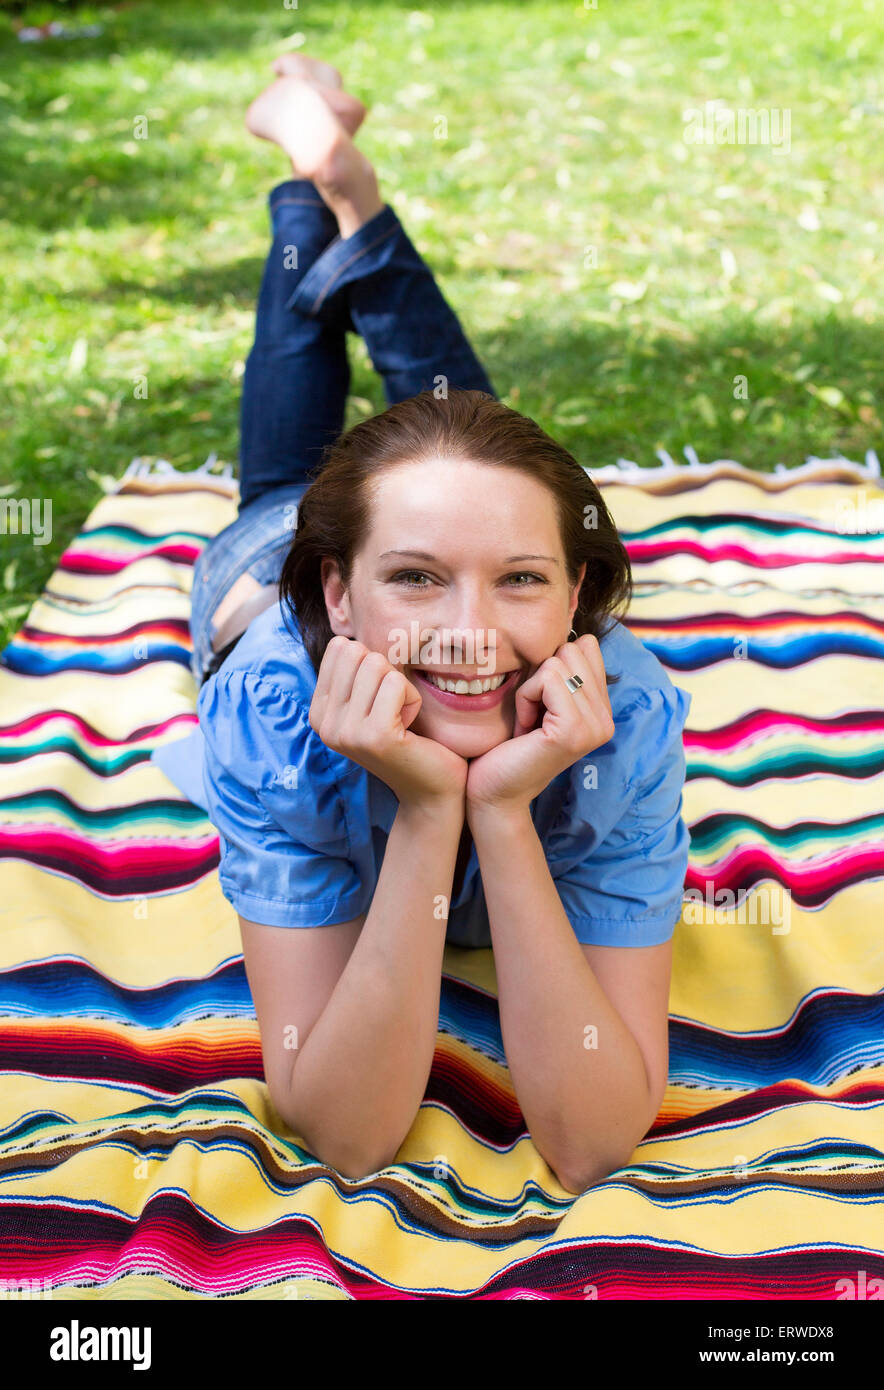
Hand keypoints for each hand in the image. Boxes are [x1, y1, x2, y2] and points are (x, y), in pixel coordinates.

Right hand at [309, 635, 467, 807]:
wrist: (431, 789)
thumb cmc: (408, 738)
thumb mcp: (371, 701)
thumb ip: (354, 672)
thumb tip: (346, 636)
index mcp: (319, 711)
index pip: (340, 648)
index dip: (372, 666)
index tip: (380, 701)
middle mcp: (324, 723)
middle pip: (357, 652)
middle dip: (386, 674)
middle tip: (394, 710)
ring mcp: (346, 731)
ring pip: (377, 664)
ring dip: (402, 689)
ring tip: (402, 720)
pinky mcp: (374, 736)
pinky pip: (397, 684)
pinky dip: (413, 700)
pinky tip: (410, 728)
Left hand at [465, 635, 614, 817]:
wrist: (494, 791)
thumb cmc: (508, 745)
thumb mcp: (541, 700)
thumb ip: (562, 671)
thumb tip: (574, 632)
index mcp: (604, 710)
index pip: (587, 647)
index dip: (551, 668)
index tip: (540, 706)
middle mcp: (607, 720)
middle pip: (572, 650)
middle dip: (540, 678)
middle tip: (532, 716)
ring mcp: (595, 727)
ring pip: (557, 664)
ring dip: (530, 690)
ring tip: (528, 723)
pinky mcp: (574, 730)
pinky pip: (546, 680)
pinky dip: (525, 699)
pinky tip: (524, 729)